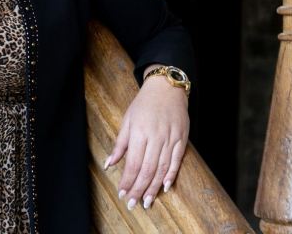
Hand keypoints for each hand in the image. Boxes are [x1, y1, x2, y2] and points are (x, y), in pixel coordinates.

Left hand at [104, 71, 189, 210]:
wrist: (166, 89)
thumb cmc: (143, 104)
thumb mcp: (127, 120)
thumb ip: (120, 144)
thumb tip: (109, 163)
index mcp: (139, 133)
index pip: (133, 163)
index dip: (127, 180)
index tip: (122, 193)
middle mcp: (155, 138)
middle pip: (147, 169)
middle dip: (139, 188)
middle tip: (133, 203)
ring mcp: (170, 139)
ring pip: (162, 168)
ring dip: (153, 187)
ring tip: (147, 201)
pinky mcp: (181, 139)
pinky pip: (176, 161)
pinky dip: (171, 175)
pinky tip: (165, 187)